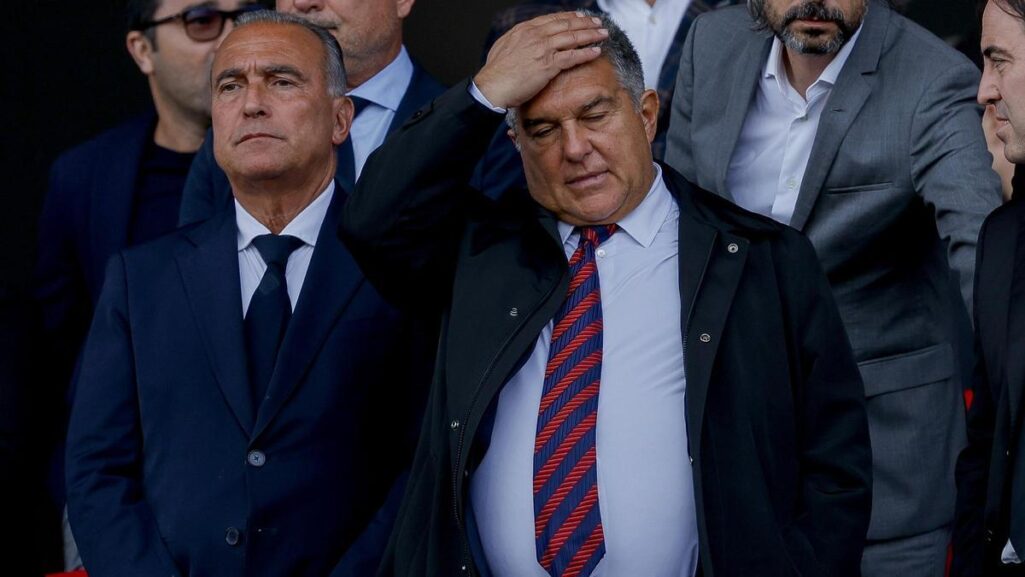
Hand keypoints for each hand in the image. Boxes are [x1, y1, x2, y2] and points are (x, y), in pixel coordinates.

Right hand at [474, 12, 607, 109]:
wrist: (492, 86)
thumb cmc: (495, 72)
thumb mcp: (503, 46)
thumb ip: (517, 40)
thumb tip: (522, 40)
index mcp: (524, 29)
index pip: (552, 19)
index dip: (569, 17)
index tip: (580, 17)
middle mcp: (536, 35)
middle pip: (566, 24)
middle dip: (585, 23)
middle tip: (597, 23)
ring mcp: (543, 49)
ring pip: (573, 37)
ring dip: (591, 34)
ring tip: (603, 34)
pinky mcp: (548, 65)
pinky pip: (573, 56)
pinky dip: (586, 53)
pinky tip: (596, 51)